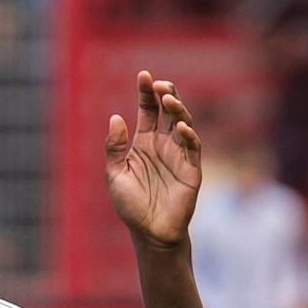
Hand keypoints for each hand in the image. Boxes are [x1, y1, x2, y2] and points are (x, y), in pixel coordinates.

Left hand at [106, 71, 202, 246]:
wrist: (150, 233)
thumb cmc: (131, 205)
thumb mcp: (115, 174)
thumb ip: (114, 148)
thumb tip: (116, 117)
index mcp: (144, 142)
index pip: (147, 110)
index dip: (146, 93)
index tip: (143, 75)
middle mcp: (163, 144)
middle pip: (168, 111)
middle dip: (165, 95)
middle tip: (159, 85)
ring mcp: (179, 155)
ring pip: (183, 123)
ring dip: (177, 110)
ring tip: (168, 99)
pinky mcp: (191, 169)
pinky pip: (192, 147)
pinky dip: (188, 135)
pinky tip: (180, 127)